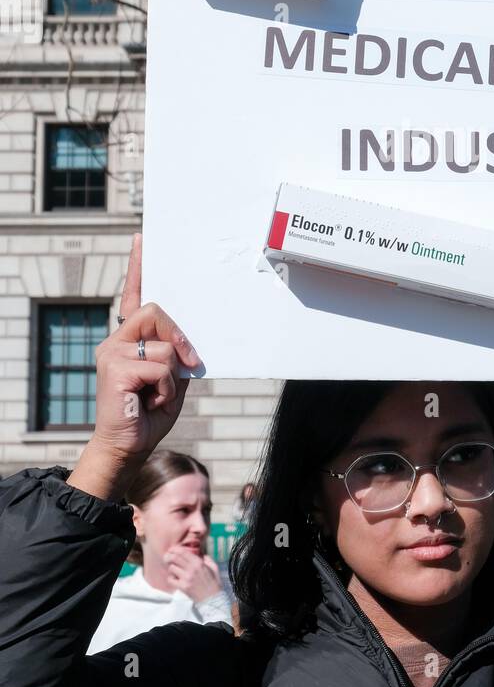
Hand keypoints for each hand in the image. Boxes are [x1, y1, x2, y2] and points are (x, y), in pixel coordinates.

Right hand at [92, 233, 201, 460]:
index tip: (142, 239)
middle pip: (156, 312)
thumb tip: (186, 342)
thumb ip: (177, 355)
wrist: (128, 447)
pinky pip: (159, 365)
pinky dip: (166, 387)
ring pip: (162, 342)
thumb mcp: (173, 380)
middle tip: (189, 362)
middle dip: (179, 336)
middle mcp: (116, 340)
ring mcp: (112, 352)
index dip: (139, 267)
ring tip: (158, 395)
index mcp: (130, 340)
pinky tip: (151, 401)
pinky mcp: (115, 367)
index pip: (133, 296)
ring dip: (173, 372)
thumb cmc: (150, 415)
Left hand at [164, 547, 221, 603]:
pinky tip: (175, 579)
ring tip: (174, 571)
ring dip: (171, 569)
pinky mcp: (183, 587)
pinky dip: (171, 578)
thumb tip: (201, 554)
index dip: (175, 549)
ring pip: (171, 568)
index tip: (171, 550)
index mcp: (199, 562)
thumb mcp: (214, 568)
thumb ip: (208, 559)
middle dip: (169, 557)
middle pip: (174, 558)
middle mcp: (192, 568)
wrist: (212, 598)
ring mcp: (187, 578)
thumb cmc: (213, 583)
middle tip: (167, 558)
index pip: (183, 552)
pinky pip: (170, 579)